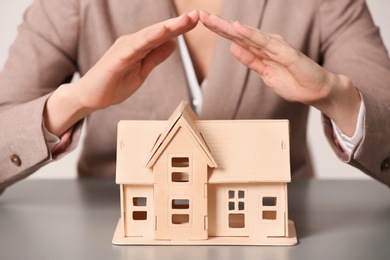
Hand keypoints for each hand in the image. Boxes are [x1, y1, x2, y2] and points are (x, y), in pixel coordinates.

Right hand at [45, 11, 199, 135]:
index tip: (196, 21)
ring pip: (150, 36)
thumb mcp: (141, 73)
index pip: (162, 36)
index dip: (179, 29)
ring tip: (185, 20)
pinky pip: (137, 46)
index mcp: (138, 47)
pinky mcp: (117, 58)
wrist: (89, 98)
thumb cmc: (112, 85)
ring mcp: (124, 49)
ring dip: (168, 27)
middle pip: (158, 32)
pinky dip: (151, 38)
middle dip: (178, 24)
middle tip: (197, 15)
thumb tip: (172, 45)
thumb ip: (155, 58)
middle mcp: (131, 43)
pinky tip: (163, 32)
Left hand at [200, 11, 360, 135]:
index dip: (220, 31)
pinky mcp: (285, 53)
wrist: (316, 91)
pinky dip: (250, 35)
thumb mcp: (264, 73)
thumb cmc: (293, 82)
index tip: (204, 23)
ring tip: (212, 20)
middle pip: (239, 33)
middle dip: (219, 25)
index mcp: (261, 50)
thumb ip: (250, 60)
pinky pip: (264, 43)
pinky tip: (237, 29)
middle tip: (201, 15)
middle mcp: (267, 44)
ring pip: (248, 35)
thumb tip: (233, 47)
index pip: (236, 39)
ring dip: (229, 27)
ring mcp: (276, 47)